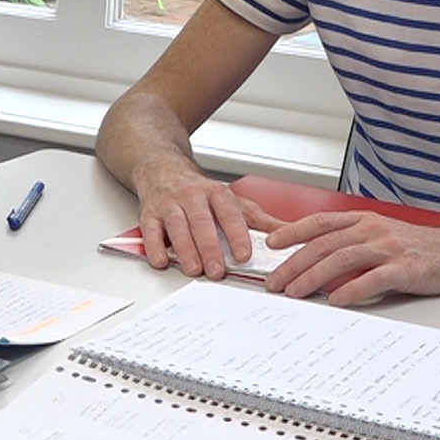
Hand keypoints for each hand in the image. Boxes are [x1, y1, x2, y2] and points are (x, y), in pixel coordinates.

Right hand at [134, 162, 280, 279]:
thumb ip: (259, 220)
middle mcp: (192, 196)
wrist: (162, 168)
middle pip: (202, 222)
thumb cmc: (198, 191)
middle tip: (217, 270)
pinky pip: (150, 230)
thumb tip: (289, 234)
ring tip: (194, 269)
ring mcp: (169, 204)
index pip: (230, 213)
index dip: (237, 234)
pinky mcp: (149, 213)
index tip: (244, 255)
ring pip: (177, 226)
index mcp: (216, 193)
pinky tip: (162, 260)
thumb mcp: (231, 200)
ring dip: (186, 249)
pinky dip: (154, 246)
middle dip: (210, 247)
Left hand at [262, 212, 439, 302]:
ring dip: (313, 276)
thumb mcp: (382, 236)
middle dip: (294, 262)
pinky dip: (351, 289)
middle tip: (275, 282)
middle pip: (324, 244)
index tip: (271, 242)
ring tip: (295, 291)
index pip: (320, 222)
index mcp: (365, 220)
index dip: (293, 231)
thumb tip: (318, 261)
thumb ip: (353, 243)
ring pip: (342, 258)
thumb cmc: (420, 249)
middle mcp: (373, 230)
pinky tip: (335, 300)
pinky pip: (373, 278)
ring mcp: (389, 248)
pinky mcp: (406, 269)